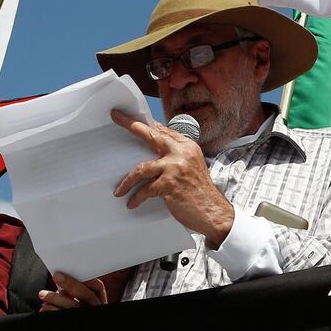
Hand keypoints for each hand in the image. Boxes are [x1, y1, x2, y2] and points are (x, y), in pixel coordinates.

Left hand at [38, 269, 130, 311]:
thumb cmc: (74, 312)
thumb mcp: (80, 302)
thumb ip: (73, 292)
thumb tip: (60, 280)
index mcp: (99, 302)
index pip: (98, 287)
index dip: (85, 278)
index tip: (70, 270)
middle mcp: (95, 310)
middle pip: (86, 296)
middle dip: (71, 284)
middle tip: (56, 276)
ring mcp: (85, 319)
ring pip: (73, 307)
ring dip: (56, 298)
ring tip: (43, 294)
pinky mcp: (75, 328)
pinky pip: (64, 318)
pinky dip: (52, 311)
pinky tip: (44, 308)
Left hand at [110, 109, 234, 244]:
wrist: (213, 212)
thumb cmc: (200, 192)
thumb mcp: (192, 166)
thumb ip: (176, 154)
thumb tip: (156, 141)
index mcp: (188, 147)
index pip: (164, 131)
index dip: (146, 124)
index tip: (131, 119)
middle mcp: (182, 153)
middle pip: (152, 136)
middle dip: (132, 125)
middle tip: (117, 118)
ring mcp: (176, 168)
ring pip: (142, 168)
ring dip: (127, 181)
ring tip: (120, 190)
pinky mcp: (170, 185)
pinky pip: (145, 189)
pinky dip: (136, 197)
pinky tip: (132, 203)